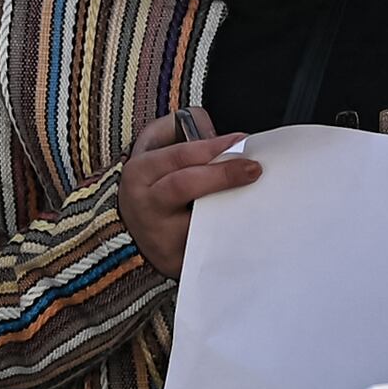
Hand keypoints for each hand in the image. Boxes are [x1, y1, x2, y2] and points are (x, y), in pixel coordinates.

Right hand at [117, 107, 262, 276]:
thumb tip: (218, 135)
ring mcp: (159, 235)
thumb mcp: (156, 147)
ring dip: (227, 208)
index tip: (240, 141)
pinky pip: (207, 248)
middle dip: (222, 174)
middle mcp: (145, 205)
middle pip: (183, 185)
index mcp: (140, 172)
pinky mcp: (175, 260)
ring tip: (253, 197)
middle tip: (253, 169)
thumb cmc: (153, 183)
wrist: (133, 230)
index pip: (177, 156)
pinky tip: (246, 225)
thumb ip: (183, 128)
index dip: (212, 146)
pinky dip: (227, 236)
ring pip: (196, 221)